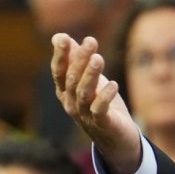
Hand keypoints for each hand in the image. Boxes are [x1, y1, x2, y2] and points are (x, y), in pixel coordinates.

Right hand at [51, 34, 140, 173]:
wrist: (116, 138)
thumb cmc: (100, 104)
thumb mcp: (89, 79)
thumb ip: (74, 59)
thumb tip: (58, 36)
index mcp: (66, 91)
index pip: (59, 71)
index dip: (60, 55)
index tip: (63, 38)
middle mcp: (71, 103)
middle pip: (72, 79)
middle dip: (80, 59)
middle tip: (91, 41)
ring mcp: (85, 115)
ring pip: (84, 93)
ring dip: (90, 75)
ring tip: (98, 58)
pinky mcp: (102, 123)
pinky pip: (100, 110)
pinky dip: (105, 97)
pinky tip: (113, 84)